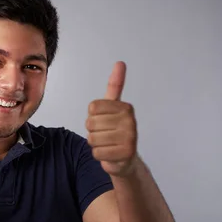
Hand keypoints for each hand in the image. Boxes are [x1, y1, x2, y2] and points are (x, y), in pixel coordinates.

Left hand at [86, 62, 137, 176]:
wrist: (125, 158)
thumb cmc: (116, 131)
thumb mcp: (114, 107)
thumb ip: (115, 86)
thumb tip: (120, 62)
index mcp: (125, 107)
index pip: (92, 108)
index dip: (92, 116)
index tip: (104, 120)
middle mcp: (130, 121)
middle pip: (90, 124)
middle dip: (93, 131)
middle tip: (106, 135)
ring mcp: (130, 138)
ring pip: (92, 139)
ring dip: (96, 144)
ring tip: (108, 144)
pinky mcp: (125, 154)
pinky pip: (97, 153)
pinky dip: (99, 155)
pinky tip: (109, 153)